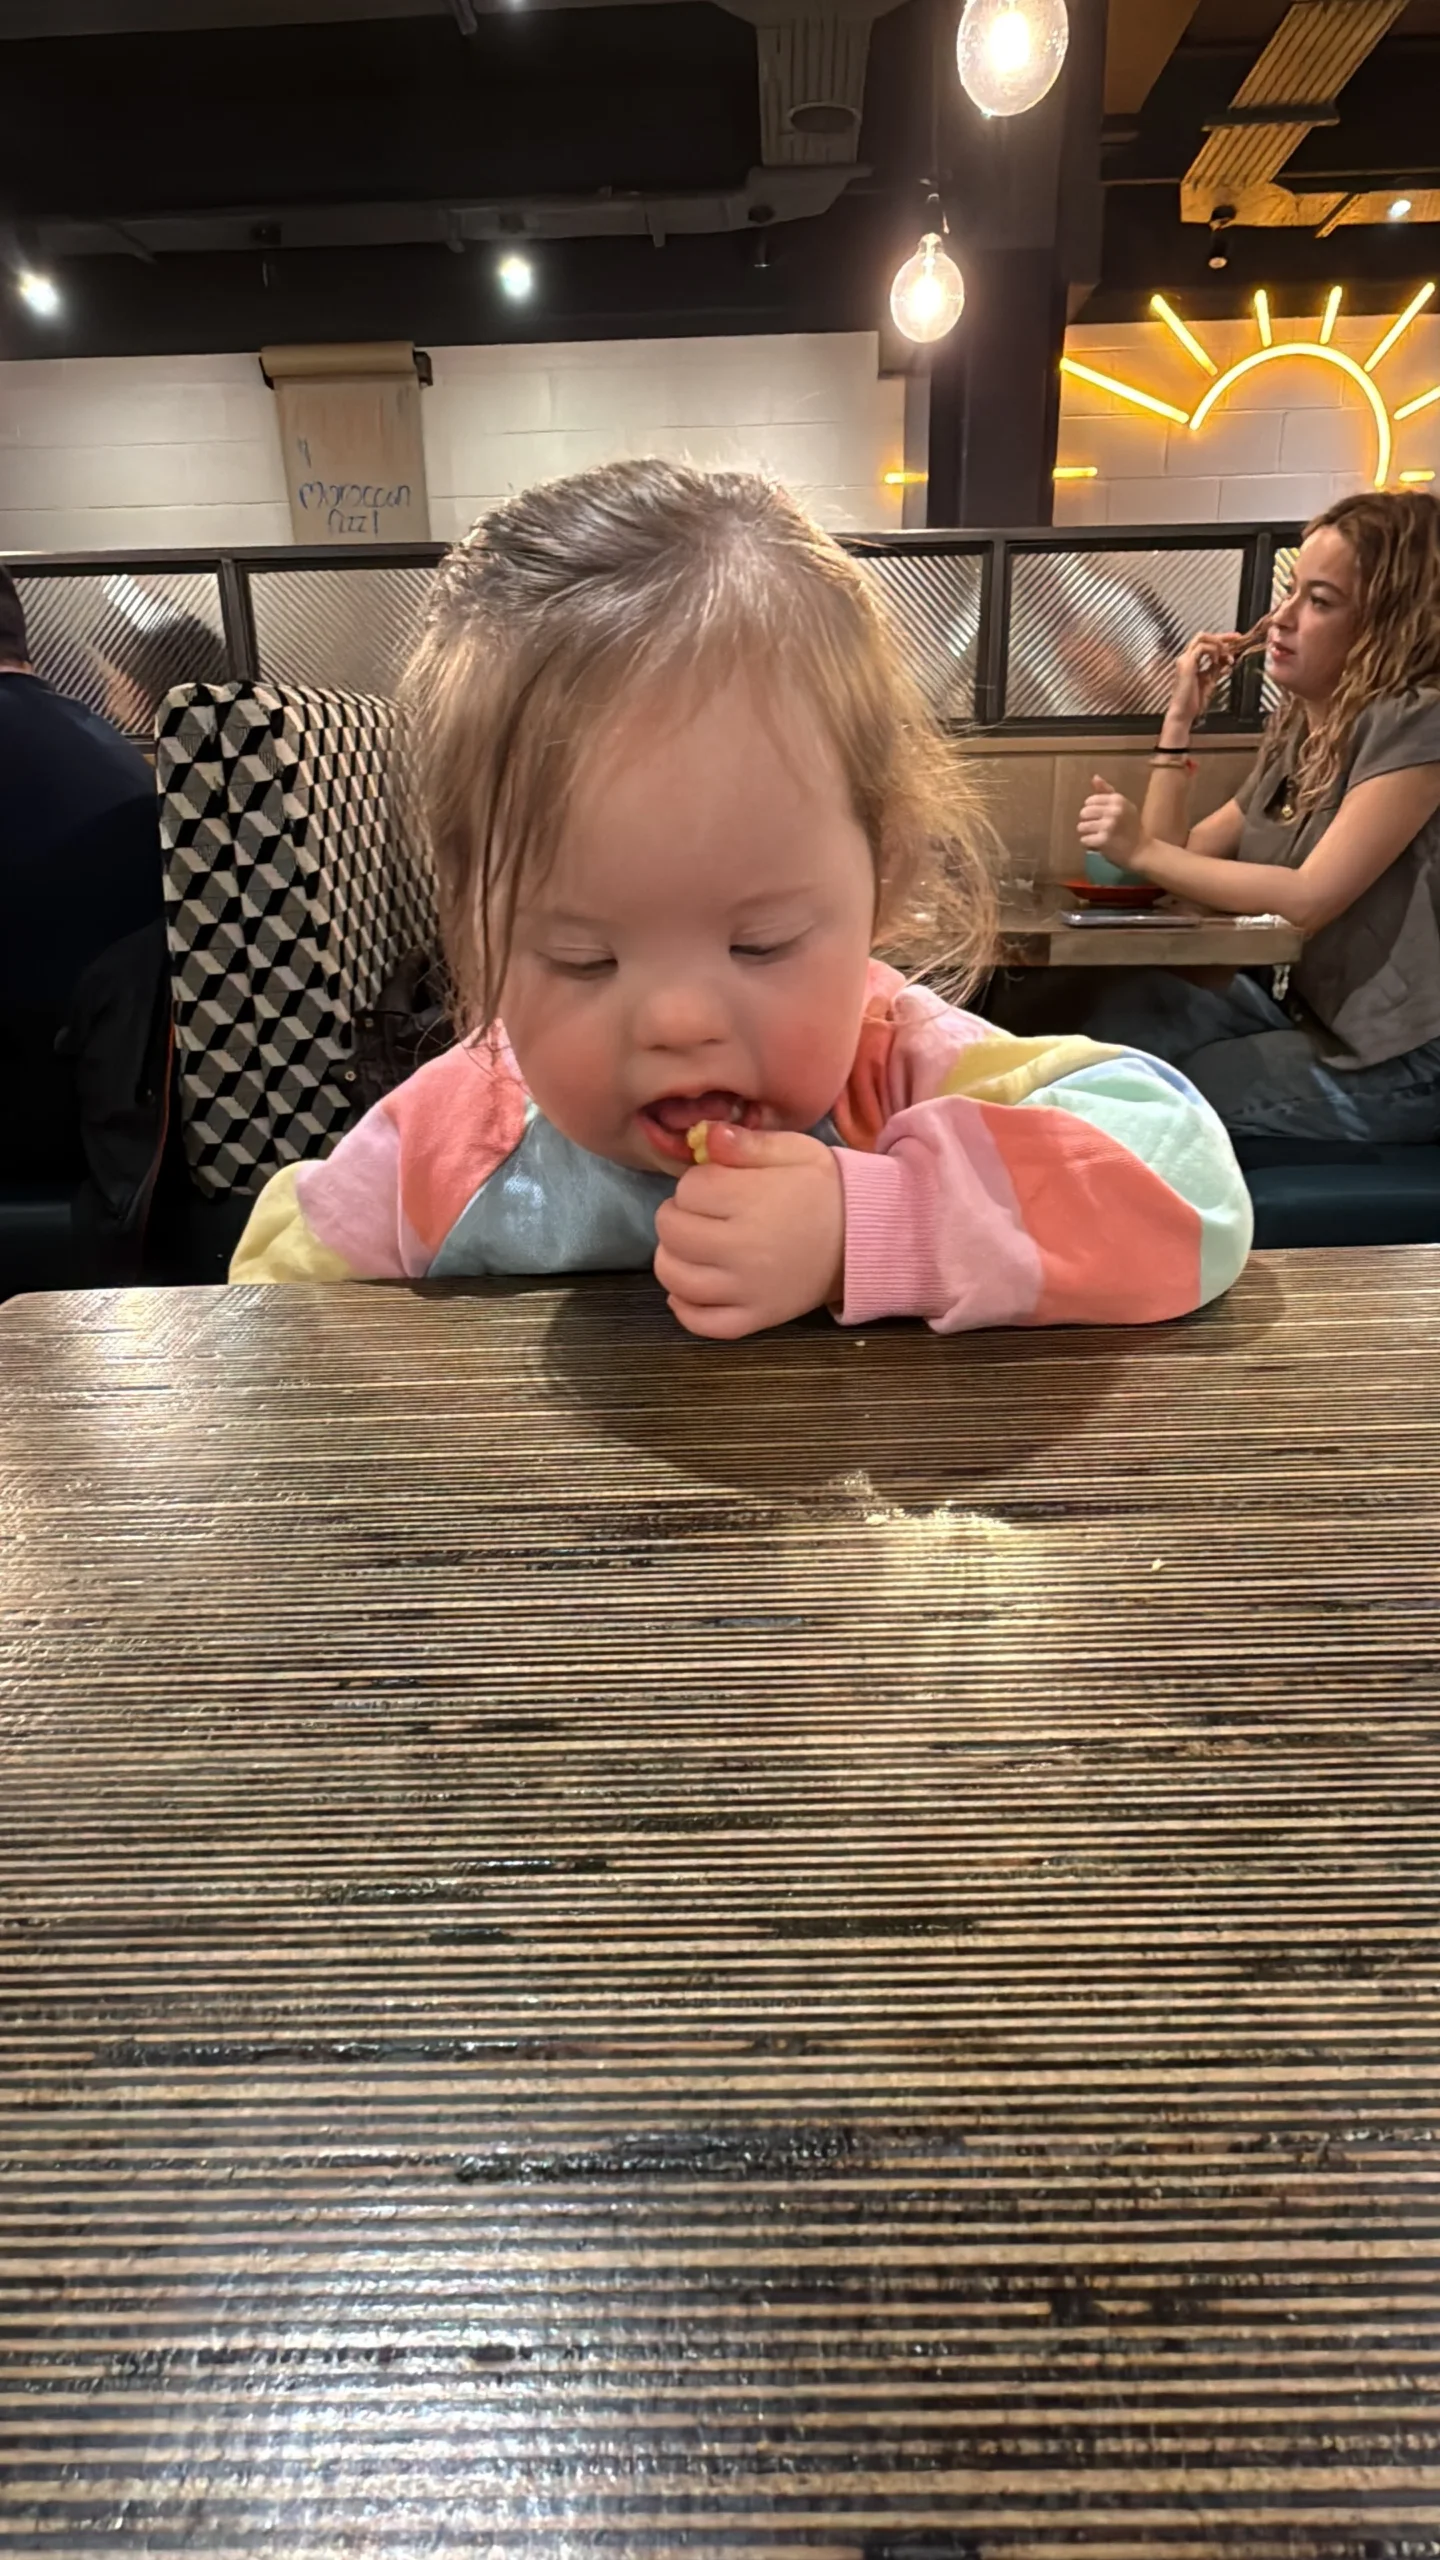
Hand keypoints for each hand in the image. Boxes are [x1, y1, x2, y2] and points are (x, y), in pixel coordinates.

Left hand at [653, 1122, 844, 1339]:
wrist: (863, 1238)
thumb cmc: (825, 1190)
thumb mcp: (794, 1150)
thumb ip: (747, 1142)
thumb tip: (706, 1137)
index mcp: (753, 1202)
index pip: (687, 1189)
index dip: (697, 1182)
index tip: (717, 1184)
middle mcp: (744, 1250)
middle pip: (671, 1232)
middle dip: (678, 1214)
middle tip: (702, 1213)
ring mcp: (747, 1291)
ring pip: (674, 1277)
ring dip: (673, 1256)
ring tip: (694, 1245)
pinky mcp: (755, 1319)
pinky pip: (700, 1322)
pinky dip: (684, 1307)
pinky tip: (691, 1286)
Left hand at [1077, 775, 1144, 869]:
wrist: (1141, 851)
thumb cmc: (1131, 827)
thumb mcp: (1123, 806)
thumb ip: (1107, 791)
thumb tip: (1094, 777)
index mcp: (1118, 799)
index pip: (1090, 801)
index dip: (1092, 811)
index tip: (1102, 817)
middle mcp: (1113, 810)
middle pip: (1084, 813)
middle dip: (1088, 821)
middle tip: (1100, 828)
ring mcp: (1108, 826)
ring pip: (1081, 827)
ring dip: (1088, 834)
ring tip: (1099, 836)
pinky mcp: (1103, 841)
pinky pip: (1084, 840)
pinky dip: (1089, 844)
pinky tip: (1100, 845)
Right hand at [1167, 629, 1244, 728]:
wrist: (1184, 712)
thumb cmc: (1194, 701)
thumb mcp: (1210, 681)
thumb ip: (1217, 669)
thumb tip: (1228, 661)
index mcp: (1190, 661)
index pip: (1205, 643)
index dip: (1221, 639)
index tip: (1236, 640)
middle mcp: (1186, 657)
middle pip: (1204, 636)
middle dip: (1222, 636)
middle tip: (1237, 638)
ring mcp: (1185, 659)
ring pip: (1202, 638)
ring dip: (1219, 644)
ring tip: (1228, 656)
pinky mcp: (1187, 664)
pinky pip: (1202, 648)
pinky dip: (1213, 651)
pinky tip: (1218, 661)